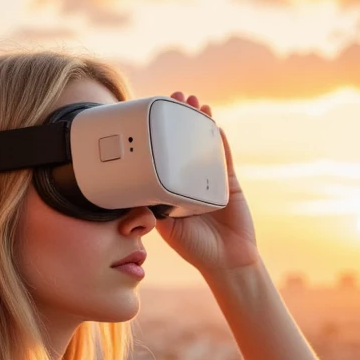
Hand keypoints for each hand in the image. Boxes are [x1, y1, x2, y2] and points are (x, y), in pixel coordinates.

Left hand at [154, 92, 260, 275]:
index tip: (151, 113)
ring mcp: (209, 179)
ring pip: (202, 142)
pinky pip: (223, 155)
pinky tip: (213, 122)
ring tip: (194, 103)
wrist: (228, 261)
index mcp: (169, 189)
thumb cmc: (196, 248)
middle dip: (179, 118)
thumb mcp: (166, 228)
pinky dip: (218, 138)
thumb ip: (152, 207)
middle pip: (183, 141)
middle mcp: (187, 180)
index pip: (161, 154)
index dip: (157, 133)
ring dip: (199, 121)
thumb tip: (131, 189)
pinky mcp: (228, 181)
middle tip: (175, 98)